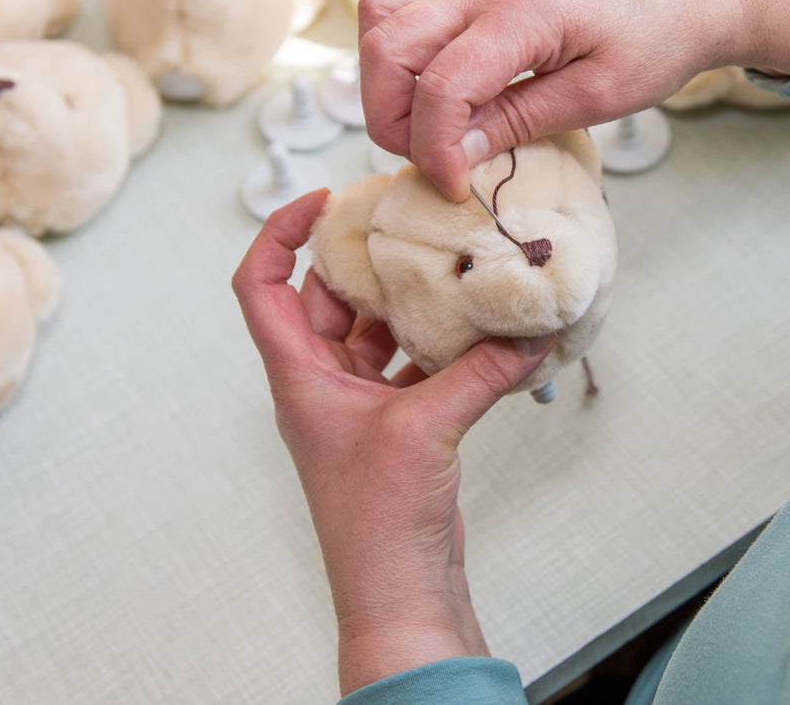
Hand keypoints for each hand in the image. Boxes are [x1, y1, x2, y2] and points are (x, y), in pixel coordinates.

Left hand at [232, 191, 554, 693]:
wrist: (396, 590)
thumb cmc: (376, 521)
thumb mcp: (425, 429)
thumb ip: (479, 374)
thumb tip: (528, 333)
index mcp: (299, 377)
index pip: (262, 286)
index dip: (279, 234)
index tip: (320, 198)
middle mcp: (321, 384)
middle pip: (327, 297)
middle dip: (363, 258)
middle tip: (405, 221)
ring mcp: (359, 405)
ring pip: (376, 330)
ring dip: (410, 302)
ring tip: (448, 264)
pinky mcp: (398, 426)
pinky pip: (415, 365)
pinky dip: (445, 346)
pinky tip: (484, 334)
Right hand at [359, 0, 789, 199]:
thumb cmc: (652, 44)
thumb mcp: (597, 99)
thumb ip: (518, 121)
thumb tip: (450, 155)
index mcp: (521, 12)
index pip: (441, 85)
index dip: (434, 149)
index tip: (457, 188)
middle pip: (388, 49)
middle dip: (392, 119)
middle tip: (436, 165)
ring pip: (379, 22)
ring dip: (385, 86)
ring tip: (429, 131)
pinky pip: (398, 12)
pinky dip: (396, 58)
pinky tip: (435, 96)